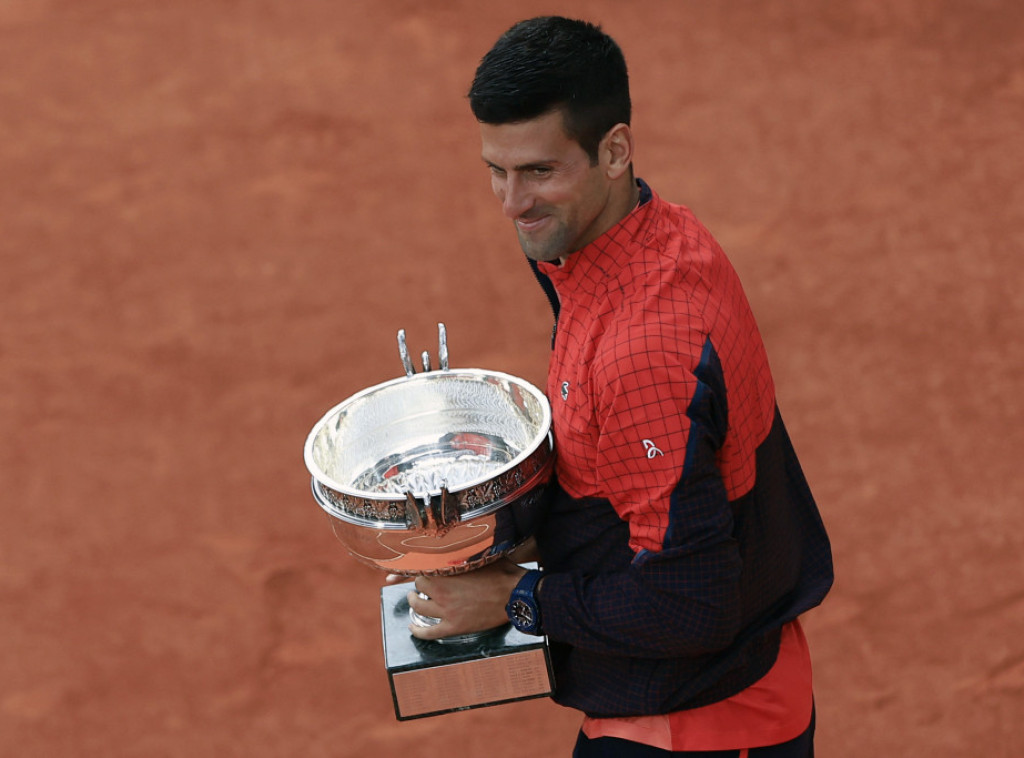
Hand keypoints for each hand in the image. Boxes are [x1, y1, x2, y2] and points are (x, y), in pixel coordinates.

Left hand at [402, 560, 525, 640]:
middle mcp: (443, 591)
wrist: (516, 594)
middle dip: (419, 581)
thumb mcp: (482, 553)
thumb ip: (465, 550)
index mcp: (447, 571)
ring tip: (415, 598)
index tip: (414, 564)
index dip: (416, 565)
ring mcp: (447, 611)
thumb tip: (460, 537)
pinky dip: (418, 631)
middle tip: (423, 580)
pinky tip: (412, 627)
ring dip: (414, 601)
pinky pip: (430, 632)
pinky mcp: (455, 626)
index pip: (421, 566)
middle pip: (418, 585)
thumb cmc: (502, 572)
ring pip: (419, 607)